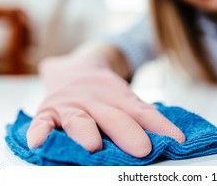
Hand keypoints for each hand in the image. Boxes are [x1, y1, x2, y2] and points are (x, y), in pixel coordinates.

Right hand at [27, 55, 185, 157]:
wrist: (75, 67)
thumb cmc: (104, 91)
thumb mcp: (124, 98)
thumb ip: (140, 114)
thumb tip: (170, 135)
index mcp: (119, 98)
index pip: (143, 112)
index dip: (160, 126)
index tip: (176, 140)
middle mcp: (96, 101)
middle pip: (113, 117)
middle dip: (127, 133)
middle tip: (142, 148)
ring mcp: (71, 105)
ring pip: (79, 120)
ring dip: (86, 132)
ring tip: (93, 146)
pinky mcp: (48, 111)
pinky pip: (41, 122)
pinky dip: (39, 131)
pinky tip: (39, 141)